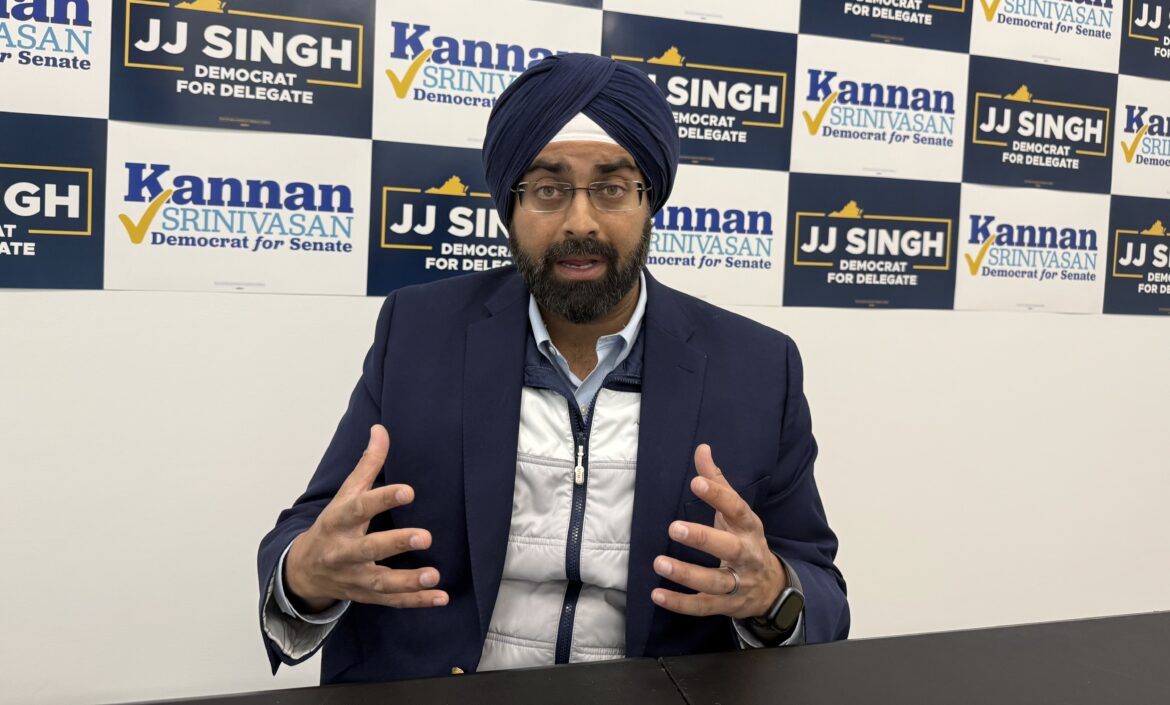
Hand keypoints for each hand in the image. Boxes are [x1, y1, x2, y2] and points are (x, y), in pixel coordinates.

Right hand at [284, 425, 447, 612]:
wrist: (304, 571)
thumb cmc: (332, 526)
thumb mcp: (345, 494)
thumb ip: (367, 465)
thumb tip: (381, 429)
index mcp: (338, 521)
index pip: (359, 508)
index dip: (382, 499)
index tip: (408, 491)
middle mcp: (344, 551)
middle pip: (368, 549)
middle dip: (395, 543)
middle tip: (425, 536)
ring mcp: (354, 577)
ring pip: (381, 582)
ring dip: (408, 581)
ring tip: (434, 576)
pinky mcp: (367, 596)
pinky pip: (392, 601)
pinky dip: (417, 601)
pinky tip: (441, 597)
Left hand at [651, 444, 785, 619]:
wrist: (771, 588)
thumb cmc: (744, 541)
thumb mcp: (736, 512)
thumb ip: (718, 482)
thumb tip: (702, 449)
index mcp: (749, 528)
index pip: (737, 509)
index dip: (718, 496)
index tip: (696, 483)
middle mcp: (747, 555)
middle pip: (729, 548)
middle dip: (703, 539)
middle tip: (674, 527)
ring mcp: (738, 583)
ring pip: (715, 581)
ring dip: (687, 574)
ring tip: (659, 562)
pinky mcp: (726, 605)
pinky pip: (703, 606)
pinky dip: (680, 603)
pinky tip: (657, 594)